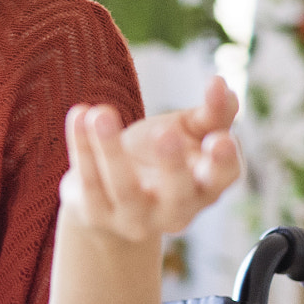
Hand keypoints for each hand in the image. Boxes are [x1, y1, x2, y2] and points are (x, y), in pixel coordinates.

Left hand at [59, 75, 242, 247]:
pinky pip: (88, 180)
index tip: (220, 138)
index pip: (223, 178)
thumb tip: (222, 85)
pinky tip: (80, 114)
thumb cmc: (158, 156)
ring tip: (102, 113)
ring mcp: (134, 217)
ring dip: (111, 148)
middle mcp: (174, 210)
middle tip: (165, 132)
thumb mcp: (187, 133)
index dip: (223, 161)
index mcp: (205, 187)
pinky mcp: (97, 214)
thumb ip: (210, 113)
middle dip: (172, 164)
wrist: (110, 194)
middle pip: (177, 193)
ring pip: (124, 187)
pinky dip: (82, 146)